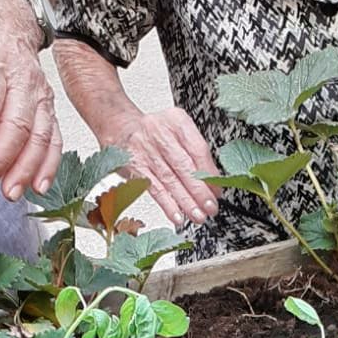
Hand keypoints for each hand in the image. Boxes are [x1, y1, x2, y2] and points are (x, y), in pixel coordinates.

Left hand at [0, 0, 61, 202]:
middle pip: (17, 125)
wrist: (7, 19)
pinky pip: (54, 139)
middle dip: (1, 159)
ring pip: (40, 136)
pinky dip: (49, 165)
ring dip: (26, 168)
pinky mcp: (49, 108)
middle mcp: (22, 80)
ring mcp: (40, 95)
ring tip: (9, 192)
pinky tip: (38, 185)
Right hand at [102, 106, 217, 228]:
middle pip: (184, 167)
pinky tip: (177, 216)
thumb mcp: (177, 130)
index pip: (198, 150)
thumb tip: (212, 183)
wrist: (120, 125)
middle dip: (200, 192)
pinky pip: (153, 188)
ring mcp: (145, 150)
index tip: (217, 191)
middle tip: (211, 208)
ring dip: (186, 202)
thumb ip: (194, 152)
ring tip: (198, 216)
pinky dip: (167, 204)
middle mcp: (160, 133)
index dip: (210, 174)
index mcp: (176, 121)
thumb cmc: (155, 132)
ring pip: (170, 180)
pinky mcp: (134, 167)